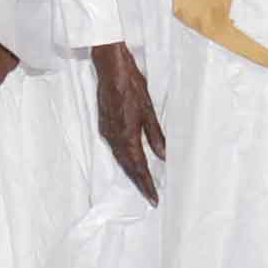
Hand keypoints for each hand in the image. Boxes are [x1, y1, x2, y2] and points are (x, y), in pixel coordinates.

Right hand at [91, 41, 165, 203]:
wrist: (110, 69)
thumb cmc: (131, 86)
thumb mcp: (148, 110)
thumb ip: (155, 135)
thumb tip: (163, 155)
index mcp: (128, 136)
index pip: (139, 167)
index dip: (146, 184)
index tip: (153, 198)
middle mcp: (115, 138)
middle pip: (127, 166)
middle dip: (139, 182)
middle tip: (149, 195)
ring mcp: (107, 131)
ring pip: (120, 158)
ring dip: (130, 171)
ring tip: (141, 182)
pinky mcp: (105, 125)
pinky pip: (115, 148)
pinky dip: (124, 158)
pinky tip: (129, 159)